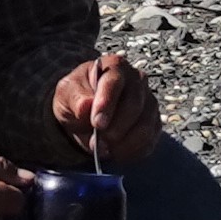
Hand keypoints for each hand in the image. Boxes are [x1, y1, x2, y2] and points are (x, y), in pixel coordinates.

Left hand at [51, 50, 164, 164]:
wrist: (83, 115)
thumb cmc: (76, 98)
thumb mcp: (66, 93)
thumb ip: (75, 98)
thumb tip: (86, 106)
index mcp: (115, 66)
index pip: (114, 82)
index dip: (106, 104)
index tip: (97, 123)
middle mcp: (137, 80)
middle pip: (134, 105)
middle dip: (115, 128)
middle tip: (99, 142)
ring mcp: (149, 102)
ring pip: (145, 126)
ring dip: (124, 143)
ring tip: (105, 149)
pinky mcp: (154, 124)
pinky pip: (150, 141)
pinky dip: (132, 151)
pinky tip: (116, 153)